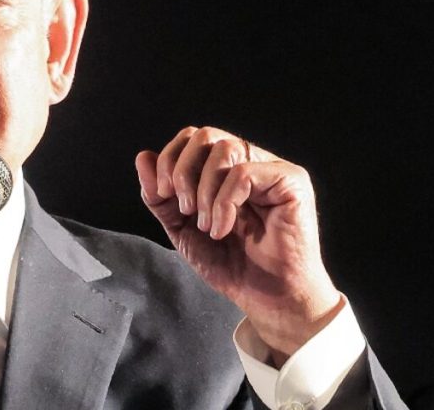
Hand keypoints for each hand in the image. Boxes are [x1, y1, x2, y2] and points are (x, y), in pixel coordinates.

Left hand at [135, 126, 341, 361]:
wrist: (266, 298)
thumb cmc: (231, 264)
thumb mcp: (181, 228)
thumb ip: (160, 196)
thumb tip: (142, 157)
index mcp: (224, 170)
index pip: (190, 139)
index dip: (168, 161)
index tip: (163, 195)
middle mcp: (250, 162)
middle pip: (205, 135)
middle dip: (182, 171)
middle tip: (184, 209)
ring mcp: (271, 169)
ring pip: (225, 149)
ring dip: (204, 190)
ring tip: (206, 224)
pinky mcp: (291, 181)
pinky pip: (245, 172)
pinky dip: (224, 202)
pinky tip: (223, 228)